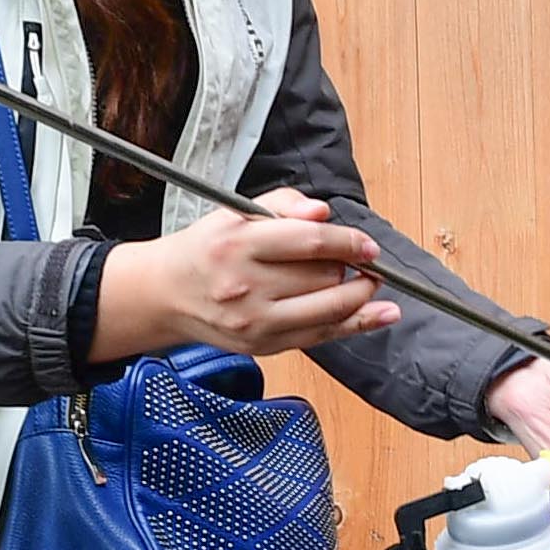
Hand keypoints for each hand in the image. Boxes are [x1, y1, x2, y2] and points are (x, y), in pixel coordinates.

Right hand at [95, 188, 382, 361]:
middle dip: (349, 267)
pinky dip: (357, 324)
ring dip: (357, 293)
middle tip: (357, 260)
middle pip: (324, 276)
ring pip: (329, 307)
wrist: (166, 295)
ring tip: (364, 281)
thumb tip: (323, 213)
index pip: (310, 242)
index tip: (367, 245)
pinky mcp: (264, 346)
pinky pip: (322, 335)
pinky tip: (383, 314)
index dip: (349, 242)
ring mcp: (256, 321)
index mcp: (239, 244)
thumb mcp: (235, 212)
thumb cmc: (206, 250)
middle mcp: (247, 286)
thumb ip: (284, 203)